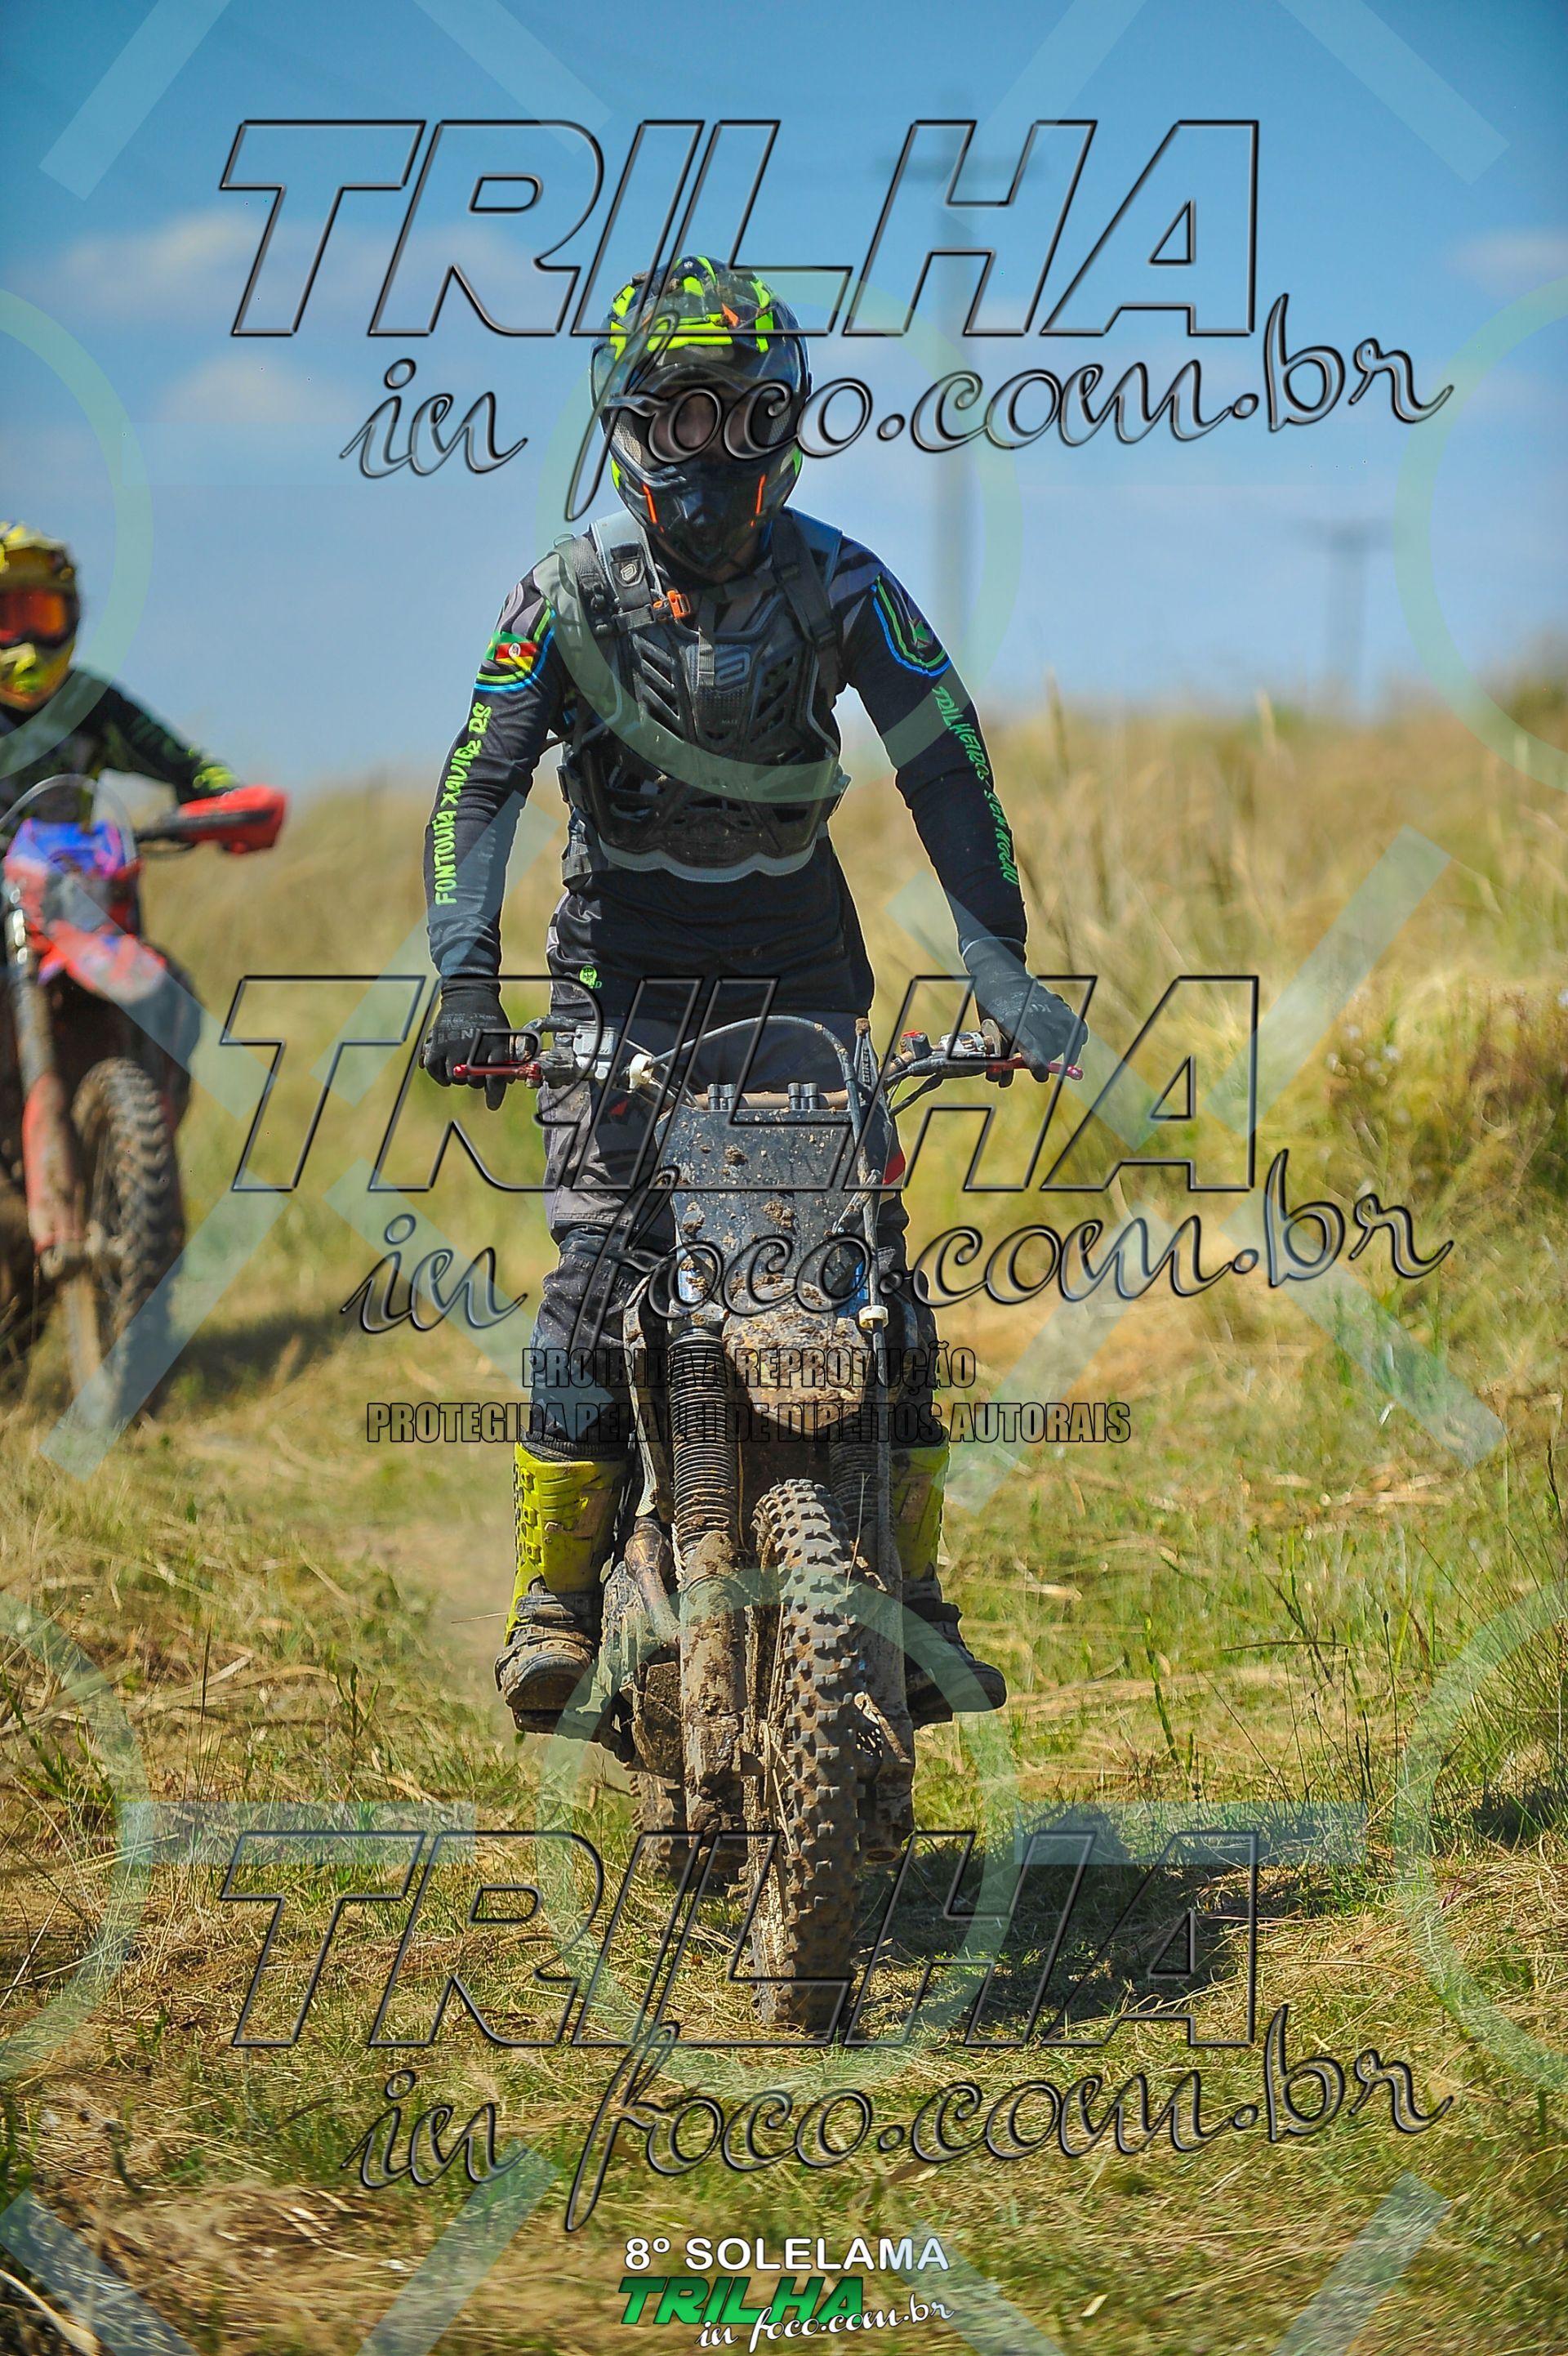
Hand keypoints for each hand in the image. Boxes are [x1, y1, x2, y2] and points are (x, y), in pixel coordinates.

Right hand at [422, 984, 511, 1108]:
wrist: (469, 996)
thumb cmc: (490, 1019)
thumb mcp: (505, 1035)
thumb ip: (507, 1059)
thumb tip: (509, 1083)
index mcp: (493, 1044)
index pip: (495, 1077)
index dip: (494, 1094)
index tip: (492, 1105)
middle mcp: (472, 1047)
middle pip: (474, 1082)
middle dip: (478, 1083)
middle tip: (477, 1075)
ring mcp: (452, 1047)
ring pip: (455, 1079)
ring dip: (460, 1079)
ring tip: (463, 1069)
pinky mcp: (436, 1046)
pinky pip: (436, 1072)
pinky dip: (441, 1077)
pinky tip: (448, 1074)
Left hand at [965, 938, 1086, 1078]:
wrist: (1000, 976)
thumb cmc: (992, 1008)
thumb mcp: (989, 1031)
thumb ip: (999, 1056)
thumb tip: (1002, 1083)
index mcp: (1012, 1018)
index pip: (1030, 1044)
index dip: (1037, 1063)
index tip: (1040, 1076)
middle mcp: (1033, 1011)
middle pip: (1050, 1043)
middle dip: (1047, 1059)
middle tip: (1040, 1067)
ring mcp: (1047, 1005)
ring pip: (1065, 1035)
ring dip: (1062, 1050)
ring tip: (1056, 1056)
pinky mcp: (1057, 1003)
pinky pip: (1075, 1024)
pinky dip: (1078, 1038)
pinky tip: (1075, 1047)